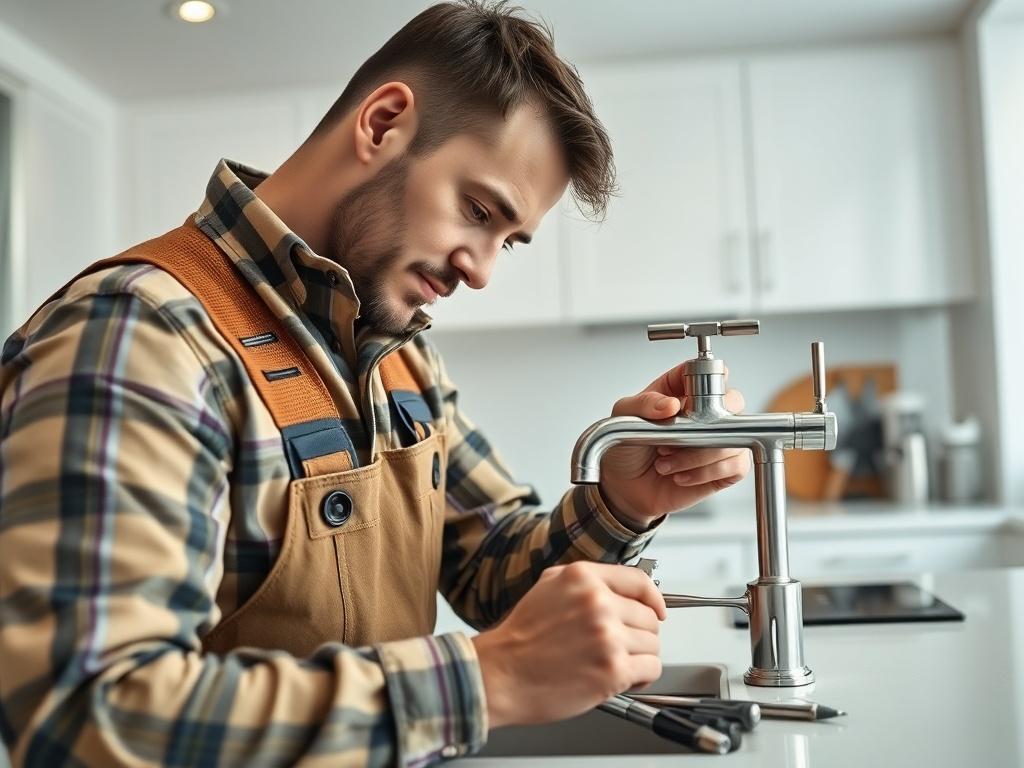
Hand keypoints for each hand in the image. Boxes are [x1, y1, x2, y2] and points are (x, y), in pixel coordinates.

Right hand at [470, 562, 665, 727]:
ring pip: (653, 645)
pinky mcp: (612, 669)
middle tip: (617, 647)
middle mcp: (597, 603)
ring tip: (613, 664)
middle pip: (649, 618)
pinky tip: (621, 679)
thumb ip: (586, 582)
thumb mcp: (548, 586)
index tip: (657, 610)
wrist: (500, 675)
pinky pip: (651, 670)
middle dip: (638, 635)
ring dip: (639, 658)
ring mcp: (607, 636)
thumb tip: (621, 590)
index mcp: (583, 578)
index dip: (653, 599)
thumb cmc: (521, 639)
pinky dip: (641, 678)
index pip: (639, 581)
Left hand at [598, 364, 750, 526]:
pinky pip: (736, 464)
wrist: (624, 488)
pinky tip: (682, 475)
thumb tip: (670, 404)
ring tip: (667, 461)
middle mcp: (703, 412)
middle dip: (706, 421)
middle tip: (678, 435)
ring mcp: (716, 439)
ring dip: (698, 454)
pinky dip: (706, 472)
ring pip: (734, 436)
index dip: (707, 379)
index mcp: (681, 390)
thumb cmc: (626, 447)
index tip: (691, 396)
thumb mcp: (624, 417)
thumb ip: (644, 403)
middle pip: (733, 400)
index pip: (707, 371)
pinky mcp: (723, 468)